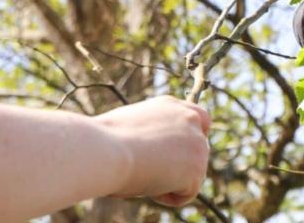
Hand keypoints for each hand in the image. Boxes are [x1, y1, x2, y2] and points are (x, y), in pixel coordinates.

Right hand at [94, 95, 210, 205]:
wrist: (104, 150)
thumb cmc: (103, 141)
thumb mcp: (130, 128)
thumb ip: (152, 134)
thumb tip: (151, 151)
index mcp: (171, 105)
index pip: (199, 119)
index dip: (192, 140)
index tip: (180, 156)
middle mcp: (190, 119)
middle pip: (200, 149)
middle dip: (181, 165)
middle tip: (150, 172)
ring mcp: (198, 142)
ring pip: (192, 173)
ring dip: (170, 181)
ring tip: (142, 175)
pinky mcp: (197, 167)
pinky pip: (188, 193)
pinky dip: (169, 197)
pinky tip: (147, 186)